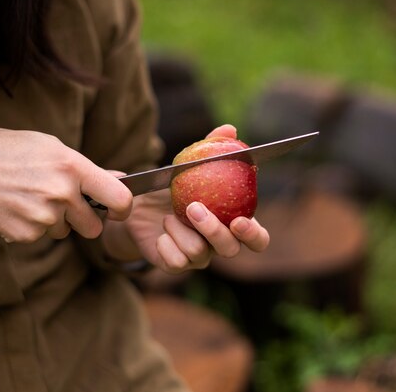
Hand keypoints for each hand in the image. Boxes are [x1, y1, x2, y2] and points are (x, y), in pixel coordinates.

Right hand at [0, 128, 132, 241]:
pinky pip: (40, 237)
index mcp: (71, 165)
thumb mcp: (44, 146)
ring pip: (65, 232)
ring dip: (53, 222)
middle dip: (81, 219)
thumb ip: (83, 167)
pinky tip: (12, 208)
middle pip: (93, 225)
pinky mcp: (27, 235)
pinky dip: (30, 228)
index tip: (117, 211)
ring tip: (26, 198)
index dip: (123, 209)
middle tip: (58, 202)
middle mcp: (62, 193)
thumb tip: (120, 179)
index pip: (119, 197)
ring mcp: (44, 216)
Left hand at [104, 124, 268, 273]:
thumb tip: (229, 129)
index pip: (258, 239)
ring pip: (199, 253)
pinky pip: (176, 261)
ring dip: (179, 230)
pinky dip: (165, 243)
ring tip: (168, 216)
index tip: (239, 221)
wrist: (138, 205)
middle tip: (194, 209)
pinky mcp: (176, 265)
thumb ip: (211, 150)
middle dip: (213, 230)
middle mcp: (219, 244)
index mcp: (231, 223)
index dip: (253, 234)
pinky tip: (161, 233)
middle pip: (231, 249)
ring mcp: (198, 258)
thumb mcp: (188, 166)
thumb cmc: (172, 187)